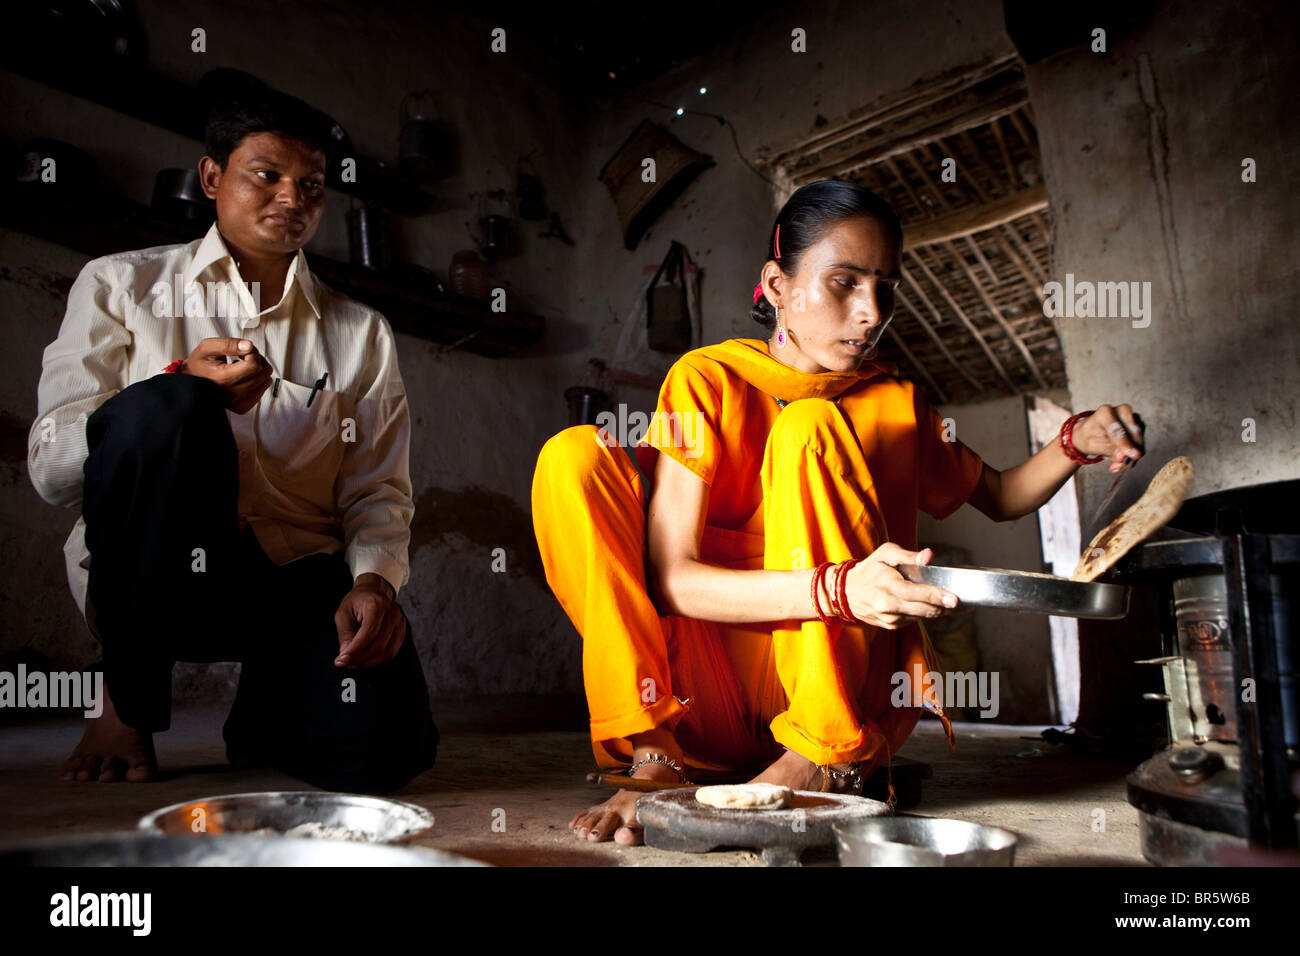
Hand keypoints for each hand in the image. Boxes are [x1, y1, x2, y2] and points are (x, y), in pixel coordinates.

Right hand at [181, 337, 272, 413]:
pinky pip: (262, 390)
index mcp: (225, 379)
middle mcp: (234, 394)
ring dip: (257, 370)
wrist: (190, 386)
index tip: (241, 351)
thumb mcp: (207, 348)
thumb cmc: (198, 367)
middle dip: (257, 360)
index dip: (252, 353)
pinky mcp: (243, 407)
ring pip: (266, 381)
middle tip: (242, 357)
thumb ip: (228, 344)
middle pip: (264, 372)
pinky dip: (256, 381)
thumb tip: (248, 346)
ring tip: (240, 367)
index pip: (255, 365)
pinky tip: (241, 378)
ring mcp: (240, 403)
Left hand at [334, 576, 404, 668]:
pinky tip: (366, 658)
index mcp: (376, 605)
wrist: (373, 591)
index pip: (368, 633)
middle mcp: (392, 613)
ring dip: (369, 662)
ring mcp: (400, 622)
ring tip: (355, 662)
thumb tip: (346, 657)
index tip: (343, 660)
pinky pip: (392, 651)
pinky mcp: (401, 631)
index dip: (355, 650)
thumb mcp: (343, 614)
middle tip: (346, 663)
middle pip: (379, 645)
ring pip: (387, 652)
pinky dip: (378, 659)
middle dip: (360, 658)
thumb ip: (345, 636)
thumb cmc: (357, 601)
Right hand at [842, 544, 957, 629]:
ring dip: (937, 609)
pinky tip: (926, 603)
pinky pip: (915, 620)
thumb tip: (928, 556)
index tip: (954, 599)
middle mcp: (888, 606)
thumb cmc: (869, 569)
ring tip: (947, 601)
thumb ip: (908, 555)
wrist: (846, 593)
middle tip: (961, 601)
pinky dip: (924, 612)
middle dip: (944, 606)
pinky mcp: (892, 626)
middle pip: (924, 610)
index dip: (936, 596)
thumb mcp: (885, 553)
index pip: (915, 593)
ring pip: (923, 617)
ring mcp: (890, 619)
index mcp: (887, 585)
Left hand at [1072, 404, 1145, 471]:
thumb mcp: (1091, 445)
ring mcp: (1132, 417)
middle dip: (1128, 454)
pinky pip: (1139, 444)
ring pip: (1138, 441)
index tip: (1134, 456)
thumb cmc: (1087, 437)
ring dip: (1128, 456)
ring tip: (1112, 462)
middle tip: (1117, 467)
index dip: (1126, 444)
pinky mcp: (1137, 427)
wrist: (1088, 433)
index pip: (1118, 430)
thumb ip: (1108, 450)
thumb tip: (1122, 457)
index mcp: (1105, 412)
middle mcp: (1122, 410)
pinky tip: (1117, 458)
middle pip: (1134, 435)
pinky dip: (1130, 455)